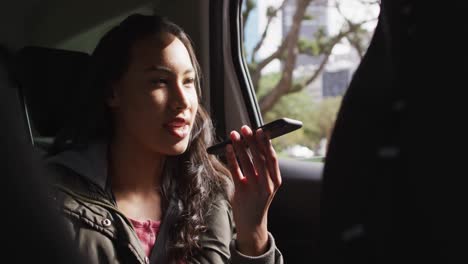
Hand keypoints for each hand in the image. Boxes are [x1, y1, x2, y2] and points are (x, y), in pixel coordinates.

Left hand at [225, 125, 281, 255]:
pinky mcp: (241, 192)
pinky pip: (236, 171)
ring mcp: (254, 188)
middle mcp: (267, 184)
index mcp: (276, 181)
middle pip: (259, 158)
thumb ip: (264, 169)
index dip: (266, 143)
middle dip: (252, 141)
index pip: (272, 158)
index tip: (260, 130)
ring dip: (240, 146)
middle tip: (245, 128)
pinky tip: (228, 148)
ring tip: (234, 135)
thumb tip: (255, 145)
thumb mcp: (266, 185)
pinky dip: (232, 157)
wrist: (252, 223)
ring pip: (247, 162)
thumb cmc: (257, 200)